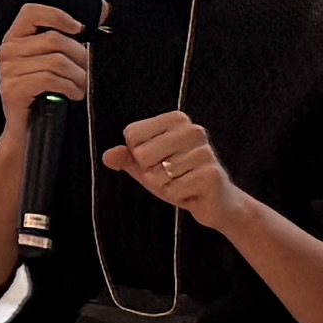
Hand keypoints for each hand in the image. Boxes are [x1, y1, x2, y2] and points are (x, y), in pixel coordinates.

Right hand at [0, 0, 95, 132]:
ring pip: (57, 60)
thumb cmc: (48, 94)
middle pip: (54, 39)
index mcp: (15, 38)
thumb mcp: (58, 60)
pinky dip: (70, 87)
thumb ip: (74, 34)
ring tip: (82, 86)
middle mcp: (7, 51)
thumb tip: (104, 8)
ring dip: (78, 76)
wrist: (29, 133)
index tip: (80, 30)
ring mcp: (8, 71)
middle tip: (88, 72)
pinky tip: (73, 95)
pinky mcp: (13, 89)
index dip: (59, 16)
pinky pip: (51, 79)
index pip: (32, 11)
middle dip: (80, 56)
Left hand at [104, 109, 241, 225]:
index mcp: (176, 120)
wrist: (215, 202)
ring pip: (157, 175)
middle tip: (172, 176)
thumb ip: (126, 158)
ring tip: (183, 183)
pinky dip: (178, 196)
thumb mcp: (148, 166)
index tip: (160, 160)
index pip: (132, 135)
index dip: (139, 156)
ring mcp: (204, 151)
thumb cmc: (180, 179)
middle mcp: (193, 130)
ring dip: (166, 187)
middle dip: (151, 173)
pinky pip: (173, 190)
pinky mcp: (211, 174)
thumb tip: (107, 156)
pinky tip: (192, 192)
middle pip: (142, 154)